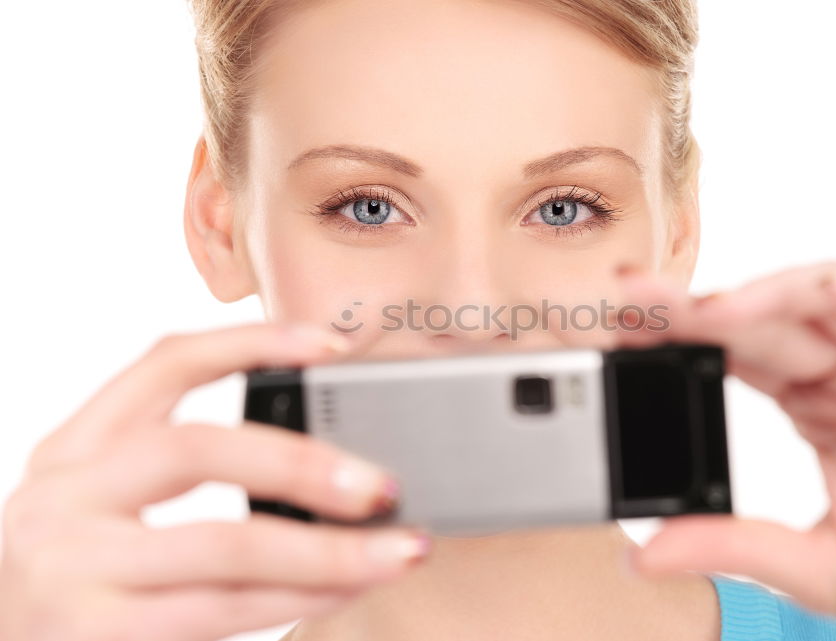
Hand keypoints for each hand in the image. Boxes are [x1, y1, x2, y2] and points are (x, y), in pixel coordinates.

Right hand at [0, 322, 431, 640]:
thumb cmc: (73, 584)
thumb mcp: (97, 510)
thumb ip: (169, 476)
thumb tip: (321, 459)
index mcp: (72, 451)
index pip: (164, 363)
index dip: (252, 342)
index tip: (331, 342)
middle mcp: (62, 499)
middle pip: (199, 449)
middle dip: (304, 463)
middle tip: (384, 484)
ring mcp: (72, 569)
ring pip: (229, 545)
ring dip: (330, 549)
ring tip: (401, 550)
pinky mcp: (94, 636)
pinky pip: (226, 611)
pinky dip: (301, 598)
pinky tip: (349, 590)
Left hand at [613, 257, 835, 640]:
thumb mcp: (822, 569)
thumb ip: (738, 549)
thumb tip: (640, 558)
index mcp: (814, 404)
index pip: (733, 348)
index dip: (678, 331)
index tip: (618, 325)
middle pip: (771, 314)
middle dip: (704, 304)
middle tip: (634, 297)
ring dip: (779, 290)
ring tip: (721, 307)